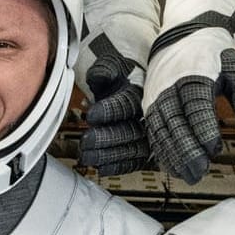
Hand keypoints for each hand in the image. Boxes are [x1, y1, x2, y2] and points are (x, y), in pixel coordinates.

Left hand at [80, 36, 149, 176]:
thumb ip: (104, 69)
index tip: (92, 114)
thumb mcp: (110, 66)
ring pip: (133, 150)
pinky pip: (135, 163)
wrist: (130, 86)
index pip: (127, 104)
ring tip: (88, 156)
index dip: (110, 111)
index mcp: (139, 94)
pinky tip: (103, 168)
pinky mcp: (144, 152)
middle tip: (87, 140)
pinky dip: (119, 167)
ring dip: (109, 156)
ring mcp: (147, 135)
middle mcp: (146, 116)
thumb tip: (100, 76)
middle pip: (131, 131)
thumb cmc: (118, 78)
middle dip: (107, 138)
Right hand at [144, 34, 234, 182]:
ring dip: (173, 155)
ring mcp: (156, 97)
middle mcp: (169, 86)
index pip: (196, 103)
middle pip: (175, 120)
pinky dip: (162, 152)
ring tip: (189, 175)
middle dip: (186, 148)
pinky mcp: (150, 107)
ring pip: (160, 130)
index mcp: (193, 74)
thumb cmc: (214, 56)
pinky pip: (153, 132)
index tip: (215, 147)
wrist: (182, 37)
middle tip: (200, 170)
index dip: (203, 126)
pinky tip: (174, 168)